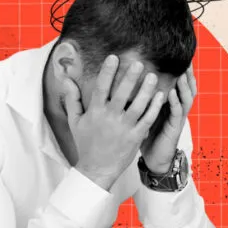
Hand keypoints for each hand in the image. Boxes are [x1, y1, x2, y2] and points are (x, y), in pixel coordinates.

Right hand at [63, 55, 165, 190]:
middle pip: (121, 94)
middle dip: (130, 77)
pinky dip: (154, 107)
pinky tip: (160, 95)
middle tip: (139, 63)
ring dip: (146, 90)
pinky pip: (147, 119)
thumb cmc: (85, 144)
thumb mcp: (75, 121)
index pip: (101, 88)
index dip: (107, 72)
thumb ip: (72, 99)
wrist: (96, 169)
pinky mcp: (135, 137)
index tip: (114, 57)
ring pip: (138, 106)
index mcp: (95, 112)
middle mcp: (110, 118)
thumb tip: (66, 79)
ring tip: (152, 76)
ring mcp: (124, 128)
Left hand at [140, 65, 196, 172]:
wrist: (154, 158)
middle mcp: (177, 108)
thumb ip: (143, 97)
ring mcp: (177, 118)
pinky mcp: (174, 128)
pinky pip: (176, 113)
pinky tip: (171, 92)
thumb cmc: (148, 134)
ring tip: (181, 72)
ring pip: (186, 97)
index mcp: (170, 103)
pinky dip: (175, 102)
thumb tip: (130, 79)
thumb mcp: (146, 112)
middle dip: (188, 73)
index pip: (179, 82)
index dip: (180, 69)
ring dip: (184, 84)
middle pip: (187, 86)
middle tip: (186, 58)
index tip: (177, 53)